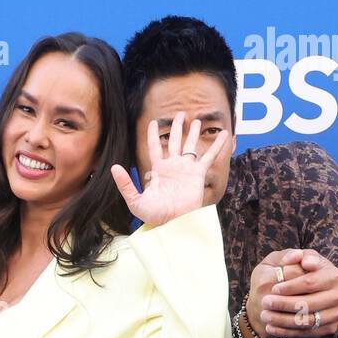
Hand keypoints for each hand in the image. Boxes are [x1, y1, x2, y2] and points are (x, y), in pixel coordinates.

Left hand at [110, 113, 228, 226]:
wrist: (173, 223)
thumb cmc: (154, 216)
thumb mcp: (135, 201)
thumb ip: (125, 184)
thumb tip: (113, 167)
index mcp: (158, 169)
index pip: (155, 147)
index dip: (154, 134)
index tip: (153, 122)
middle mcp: (173, 166)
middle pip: (174, 141)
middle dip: (177, 128)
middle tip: (180, 114)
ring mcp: (187, 168)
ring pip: (190, 145)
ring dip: (193, 133)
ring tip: (196, 120)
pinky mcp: (198, 173)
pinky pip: (209, 156)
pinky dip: (218, 145)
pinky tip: (225, 134)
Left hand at [255, 247, 337, 337]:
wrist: (311, 293)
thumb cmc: (300, 272)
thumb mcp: (296, 259)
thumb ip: (293, 255)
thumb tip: (295, 256)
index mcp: (333, 275)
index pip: (310, 282)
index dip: (290, 287)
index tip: (274, 289)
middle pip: (308, 303)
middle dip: (284, 304)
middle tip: (265, 302)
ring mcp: (336, 314)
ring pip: (306, 321)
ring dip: (282, 320)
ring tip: (265, 316)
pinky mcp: (329, 328)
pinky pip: (306, 333)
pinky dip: (286, 332)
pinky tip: (270, 328)